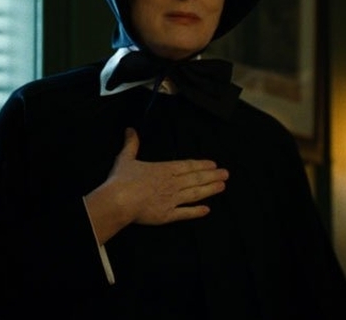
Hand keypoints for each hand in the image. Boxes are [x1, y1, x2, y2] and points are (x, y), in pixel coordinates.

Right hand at [83, 127, 227, 243]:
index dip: (201, 165)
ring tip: (222, 187)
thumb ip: (131, 144)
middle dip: (212, 176)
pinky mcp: (168, 215)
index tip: (213, 164)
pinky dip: (196, 212)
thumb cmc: (122, 180)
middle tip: (226, 174)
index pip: (187, 166)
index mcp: (164, 169)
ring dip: (210, 190)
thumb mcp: (126, 158)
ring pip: (195, 194)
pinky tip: (206, 210)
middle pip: (196, 179)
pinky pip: (186, 213)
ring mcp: (172, 200)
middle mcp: (172, 184)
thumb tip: (130, 129)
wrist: (119, 201)